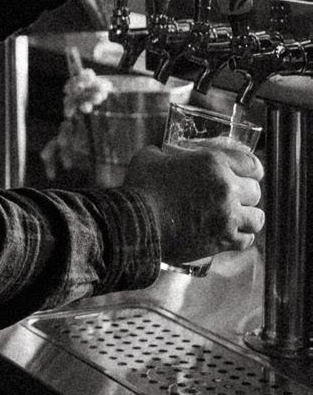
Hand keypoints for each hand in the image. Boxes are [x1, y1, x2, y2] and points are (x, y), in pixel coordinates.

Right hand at [124, 141, 263, 265]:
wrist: (137, 223)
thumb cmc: (141, 188)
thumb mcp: (152, 157)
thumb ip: (166, 154)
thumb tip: (165, 156)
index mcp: (212, 162)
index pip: (252, 164)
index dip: (251, 170)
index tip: (247, 174)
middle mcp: (225, 187)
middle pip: (255, 191)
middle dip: (246, 194)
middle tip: (234, 197)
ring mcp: (227, 216)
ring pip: (257, 218)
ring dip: (248, 217)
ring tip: (238, 218)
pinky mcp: (222, 240)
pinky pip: (247, 240)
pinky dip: (241, 237)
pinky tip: (231, 234)